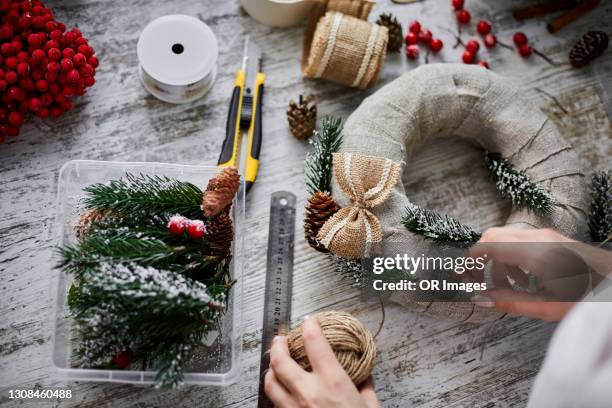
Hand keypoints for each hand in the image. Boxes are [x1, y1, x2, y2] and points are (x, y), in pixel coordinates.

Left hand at [264, 316, 379, 407]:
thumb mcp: (372, 407)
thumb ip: (366, 386)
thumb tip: (364, 372)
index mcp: (334, 383)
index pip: (315, 343)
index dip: (310, 326)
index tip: (309, 320)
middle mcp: (309, 393)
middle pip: (280, 360)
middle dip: (278, 345)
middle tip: (281, 339)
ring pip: (270, 383)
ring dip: (271, 370)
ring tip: (275, 364)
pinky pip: (275, 405)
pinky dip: (275, 394)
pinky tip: (281, 392)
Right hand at [468, 228, 585, 320]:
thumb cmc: (587, 298)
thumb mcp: (546, 306)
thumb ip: (508, 301)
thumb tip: (478, 299)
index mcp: (534, 253)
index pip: (487, 245)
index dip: (468, 259)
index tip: (461, 274)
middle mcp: (538, 237)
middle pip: (492, 236)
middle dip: (480, 258)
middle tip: (476, 280)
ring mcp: (546, 234)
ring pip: (506, 238)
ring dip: (498, 260)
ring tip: (507, 286)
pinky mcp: (552, 237)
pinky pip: (521, 239)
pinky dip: (512, 256)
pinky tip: (524, 279)